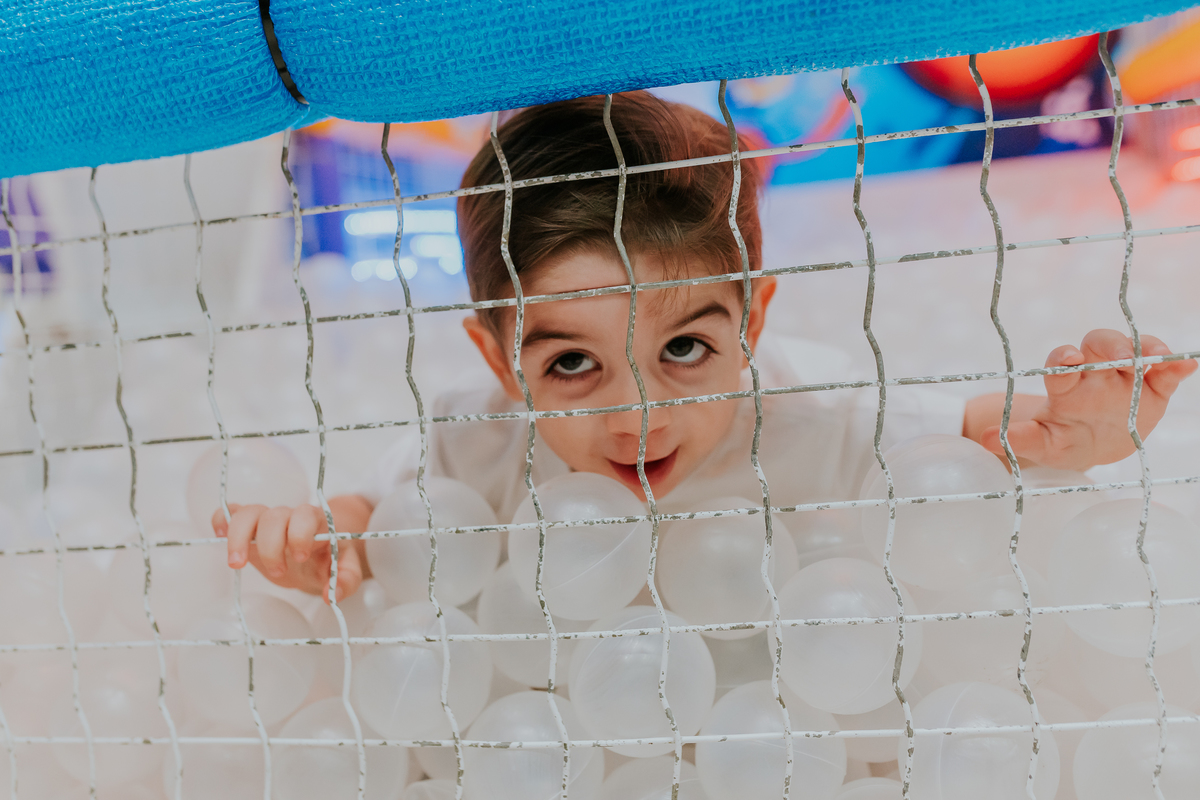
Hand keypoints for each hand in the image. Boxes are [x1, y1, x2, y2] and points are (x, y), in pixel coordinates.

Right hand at [211, 495, 373, 602]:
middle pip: (274, 516)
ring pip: (248, 513)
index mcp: (316, 521)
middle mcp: (290, 516)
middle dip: (272, 546)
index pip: (305, 515)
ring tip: (236, 564)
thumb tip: (332, 596)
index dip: (299, 534)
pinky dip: (222, 518)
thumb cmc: (328, 560)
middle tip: (278, 572)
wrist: (315, 556)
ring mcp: (267, 520)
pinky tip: (218, 534)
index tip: (300, 558)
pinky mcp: (249, 527)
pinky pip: (231, 512)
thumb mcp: (345, 570)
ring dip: (239, 537)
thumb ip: (346, 580)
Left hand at [980, 329, 1196, 470]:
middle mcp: (1094, 375)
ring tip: (1156, 358)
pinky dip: (1175, 367)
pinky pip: (1165, 374)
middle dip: (1109, 346)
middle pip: (1099, 345)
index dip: (1064, 359)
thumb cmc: (1061, 440)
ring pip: (1134, 351)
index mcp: (1065, 386)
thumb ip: (1020, 440)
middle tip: (1119, 359)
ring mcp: (1124, 379)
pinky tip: (1185, 366)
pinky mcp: (1152, 390)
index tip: (1069, 360)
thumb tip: (987, 439)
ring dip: (1145, 349)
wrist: (1090, 445)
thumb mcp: (1042, 444)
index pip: (1062, 364)